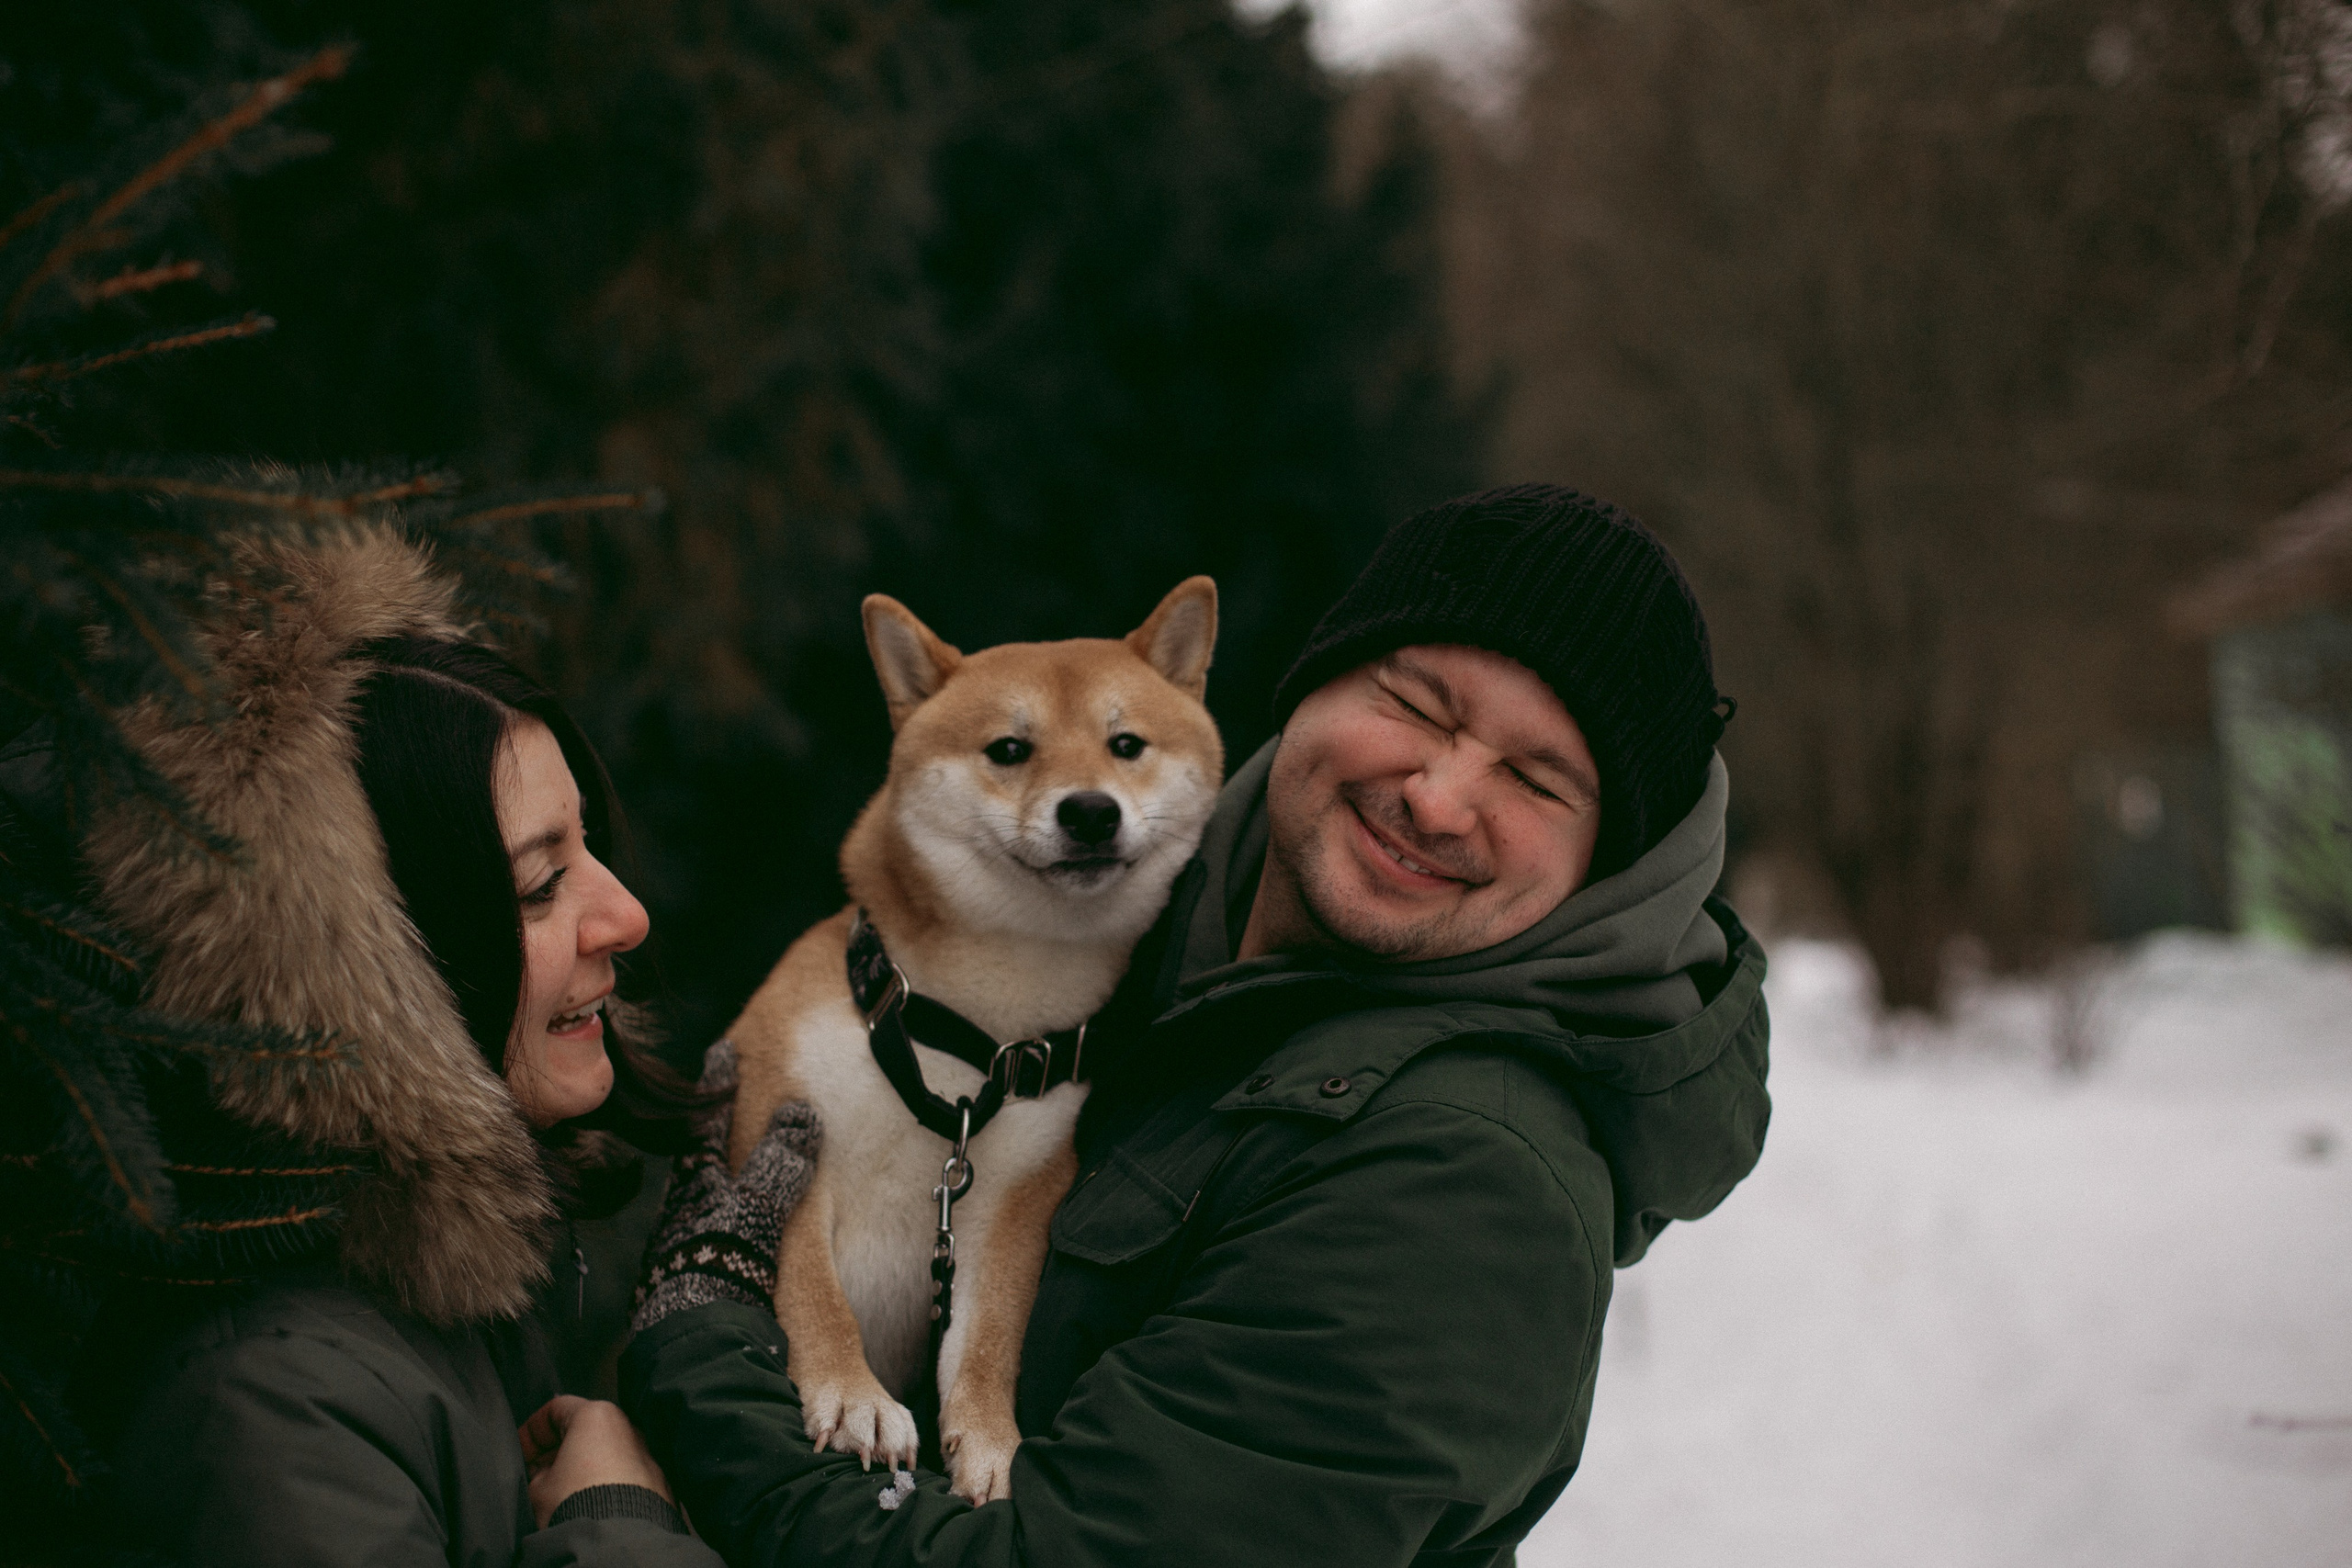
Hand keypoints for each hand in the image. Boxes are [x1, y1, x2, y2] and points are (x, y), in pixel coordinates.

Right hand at [519, 1395, 669, 1527]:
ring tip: (560, 1495)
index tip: (519, 1453)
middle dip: (556, 1451)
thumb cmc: (577, 1504)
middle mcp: (627, 1428)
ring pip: (605, 1453)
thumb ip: (538, 1472)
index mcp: (597, 1416)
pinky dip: (604, 1484)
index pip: (556, 1408)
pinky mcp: (657, 1481)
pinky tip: (588, 1505)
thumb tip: (544, 1473)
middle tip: (536, 1475)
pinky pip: (623, 1475)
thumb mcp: (538, 1488)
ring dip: (581, 1469)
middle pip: (583, 1430)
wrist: (618, 1539)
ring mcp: (646, 1454)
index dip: (532, 1431)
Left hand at [631, 1038, 821, 1332]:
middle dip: (715, 1135)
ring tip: (741, 1172)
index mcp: (695, 1181)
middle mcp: (680, 1208)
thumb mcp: (762, 1204)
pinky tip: (736, 1235)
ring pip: (699, 1198)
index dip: (717, 1084)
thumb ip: (782, 1160)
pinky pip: (705, 1235)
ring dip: (719, 1182)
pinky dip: (722, 1222)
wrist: (693, 1339)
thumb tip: (801, 1111)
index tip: (722, 1050)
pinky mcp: (684, 1282)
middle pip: (698, 1159)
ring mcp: (678, 1246)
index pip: (707, 1118)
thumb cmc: (724, 1262)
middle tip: (730, 1108)